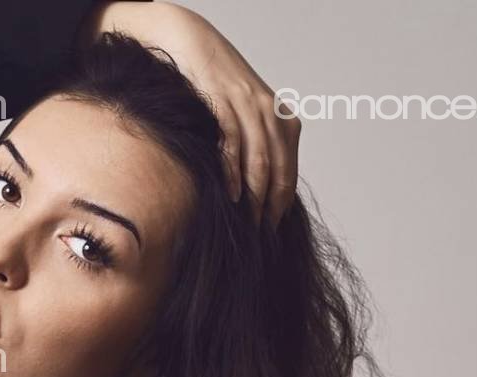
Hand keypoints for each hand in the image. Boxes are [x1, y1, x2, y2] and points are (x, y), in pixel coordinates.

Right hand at [81, 2, 300, 227]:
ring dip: (256, 196)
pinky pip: (233, 141)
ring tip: (249, 223)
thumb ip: (252, 144)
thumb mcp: (241, 113)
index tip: (273, 229)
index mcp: (279, 116)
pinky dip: (233, 171)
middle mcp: (269, 109)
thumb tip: (252, 190)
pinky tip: (232, 195)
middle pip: (278, 168)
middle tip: (261, 236)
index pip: (288, 169)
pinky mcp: (222, 99)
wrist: (188, 39)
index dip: (283, 202)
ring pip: (259, 159)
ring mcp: (246, 104)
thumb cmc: (212, 84)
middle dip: (271, 206)